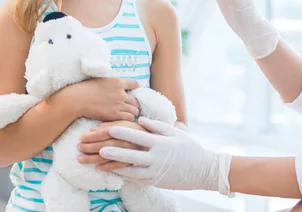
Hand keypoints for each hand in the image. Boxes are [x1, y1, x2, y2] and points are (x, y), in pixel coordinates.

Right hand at [63, 78, 140, 121]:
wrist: (77, 99)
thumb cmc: (86, 89)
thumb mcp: (102, 80)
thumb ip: (113, 84)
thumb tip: (119, 86)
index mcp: (118, 82)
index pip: (135, 84)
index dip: (136, 88)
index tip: (136, 91)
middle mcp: (121, 93)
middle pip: (136, 100)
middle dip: (135, 104)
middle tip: (131, 107)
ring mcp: (119, 105)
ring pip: (135, 110)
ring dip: (132, 112)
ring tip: (127, 114)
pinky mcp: (114, 115)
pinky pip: (129, 118)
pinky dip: (128, 119)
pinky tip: (123, 119)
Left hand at [98, 117, 231, 192]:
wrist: (203, 170)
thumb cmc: (189, 147)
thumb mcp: (175, 132)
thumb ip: (157, 126)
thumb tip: (140, 119)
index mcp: (161, 143)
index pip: (138, 136)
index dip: (122, 132)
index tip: (109, 128)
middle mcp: (157, 158)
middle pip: (131, 155)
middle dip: (113, 152)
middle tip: (98, 149)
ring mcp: (155, 172)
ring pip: (131, 171)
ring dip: (114, 167)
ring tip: (99, 164)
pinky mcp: (155, 182)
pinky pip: (136, 180)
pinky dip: (124, 176)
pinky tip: (113, 172)